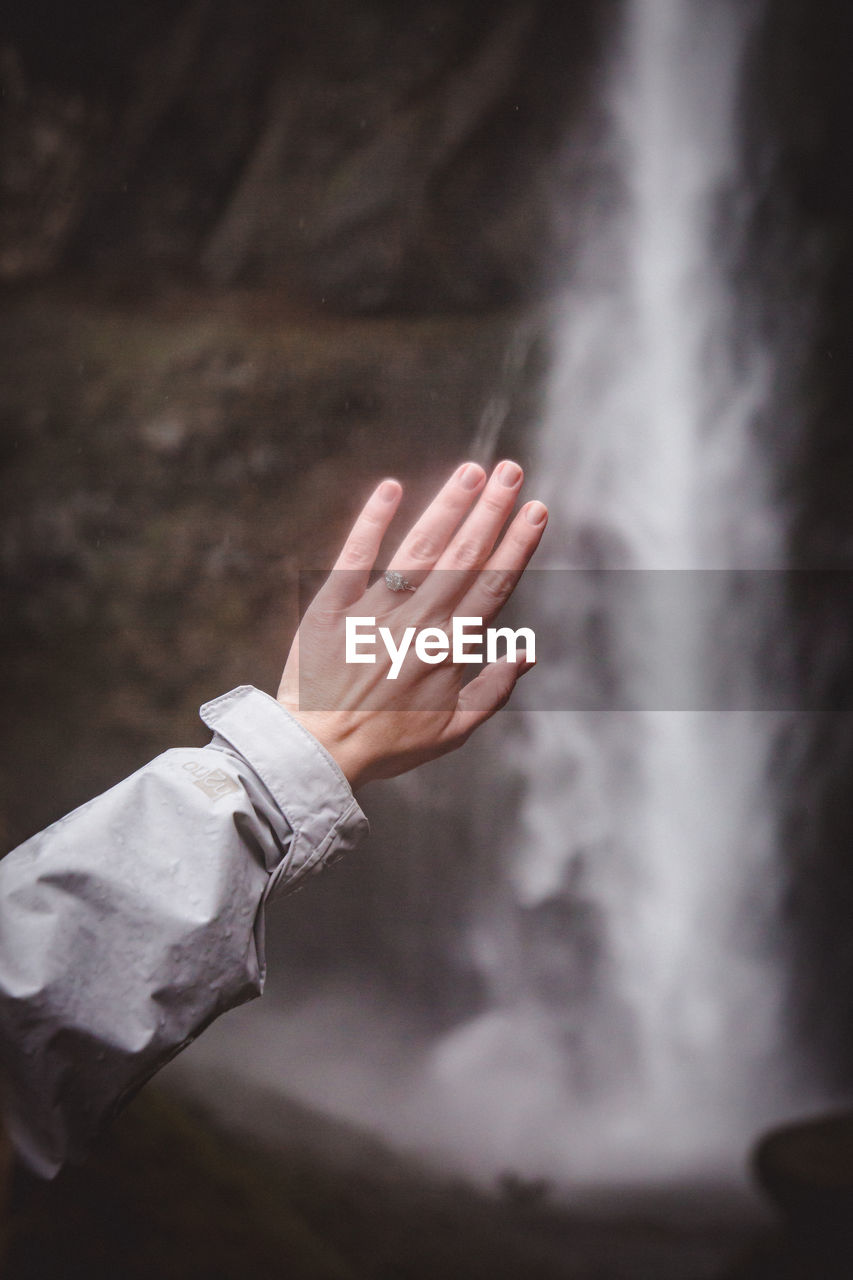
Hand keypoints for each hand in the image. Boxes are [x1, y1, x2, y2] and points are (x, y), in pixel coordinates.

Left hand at [277, 460, 547, 787]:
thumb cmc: (389, 744)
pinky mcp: (333, 606)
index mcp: (450, 649)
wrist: (319, 751)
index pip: (493, 585)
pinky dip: (372, 521)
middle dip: (491, 510)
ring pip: (420, 548)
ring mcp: (375, 610)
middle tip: (511, 470)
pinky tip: (390, 488)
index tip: (536, 509)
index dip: (517, 545)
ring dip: (448, 506)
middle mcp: (418, 622)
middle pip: (464, 556)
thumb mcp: (454, 730)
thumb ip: (495, 690)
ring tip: (471, 470)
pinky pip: (355, 556)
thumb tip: (528, 651)